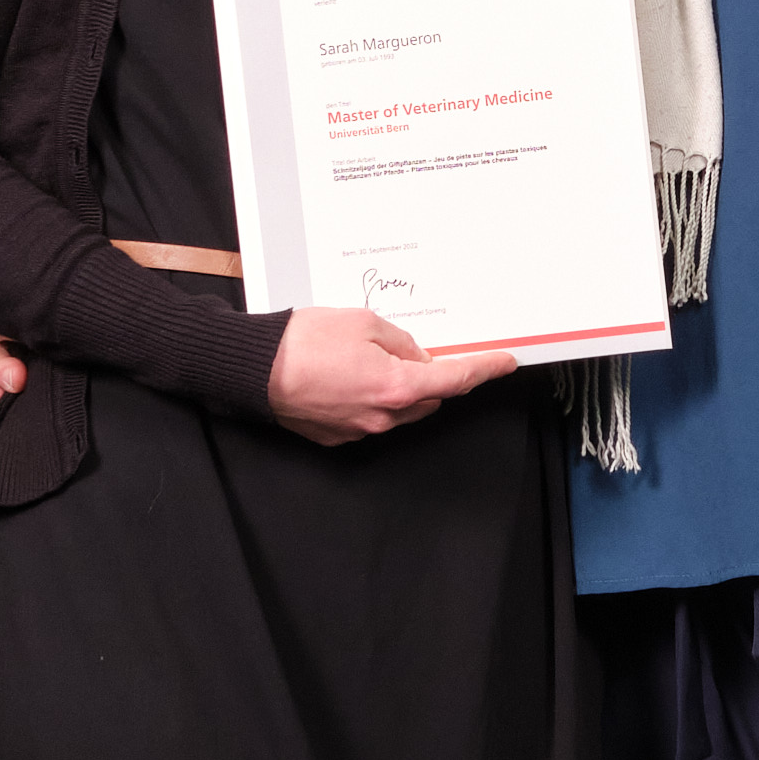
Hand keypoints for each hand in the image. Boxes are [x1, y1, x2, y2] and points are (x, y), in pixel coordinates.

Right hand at [266, 304, 516, 441]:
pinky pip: (369, 416)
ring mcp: (360, 430)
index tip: (505, 363)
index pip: (455, 379)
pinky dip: (368, 398)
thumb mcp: (364, 323)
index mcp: (397, 386)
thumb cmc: (302, 343)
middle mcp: (383, 416)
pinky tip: (344, 376)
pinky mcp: (337, 436)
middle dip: (428, 375)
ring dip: (396, 387)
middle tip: (406, 348)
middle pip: (428, 397)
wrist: (253, 370)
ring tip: (362, 358)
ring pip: (398, 408)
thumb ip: (401, 341)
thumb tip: (416, 356)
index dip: (485, 369)